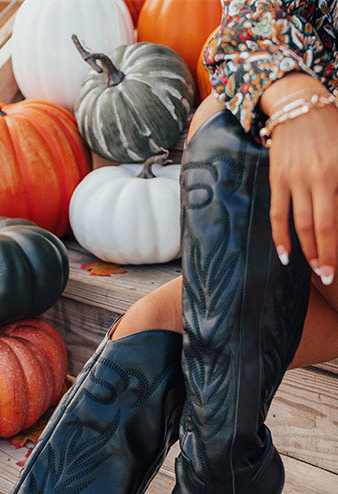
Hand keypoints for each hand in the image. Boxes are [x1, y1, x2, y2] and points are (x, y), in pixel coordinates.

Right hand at [260, 74, 337, 284]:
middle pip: (318, 227)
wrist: (297, 102)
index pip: (335, 221)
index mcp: (335, 172)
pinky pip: (277, 214)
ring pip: (299, 225)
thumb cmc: (330, 125)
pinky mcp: (277, 180)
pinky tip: (284, 255)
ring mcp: (293, 180)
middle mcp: (315, 178)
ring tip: (315, 269)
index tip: (337, 270)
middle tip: (328, 276)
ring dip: (306, 251)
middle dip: (324, 256)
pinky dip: (280, 237)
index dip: (335, 248)